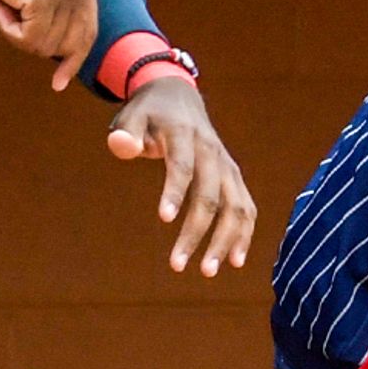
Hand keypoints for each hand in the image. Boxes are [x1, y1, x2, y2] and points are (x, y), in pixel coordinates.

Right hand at [0, 0, 101, 87]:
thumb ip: (55, 7)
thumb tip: (57, 53)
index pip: (88, 32)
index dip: (73, 60)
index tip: (59, 83)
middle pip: (67, 44)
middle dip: (36, 44)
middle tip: (9, 18)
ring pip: (45, 46)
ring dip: (17, 33)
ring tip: (3, 3)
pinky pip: (28, 39)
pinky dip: (8, 30)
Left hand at [108, 73, 257, 276]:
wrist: (180, 97)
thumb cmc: (149, 113)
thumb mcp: (130, 116)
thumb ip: (125, 133)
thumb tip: (121, 146)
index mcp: (185, 135)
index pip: (183, 166)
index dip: (174, 192)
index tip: (163, 219)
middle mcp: (213, 152)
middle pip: (211, 196)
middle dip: (196, 232)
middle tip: (177, 265)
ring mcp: (227, 166)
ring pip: (236, 207)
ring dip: (225, 241)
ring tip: (207, 271)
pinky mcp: (234, 178)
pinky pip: (246, 208)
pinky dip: (244, 235)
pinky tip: (234, 261)